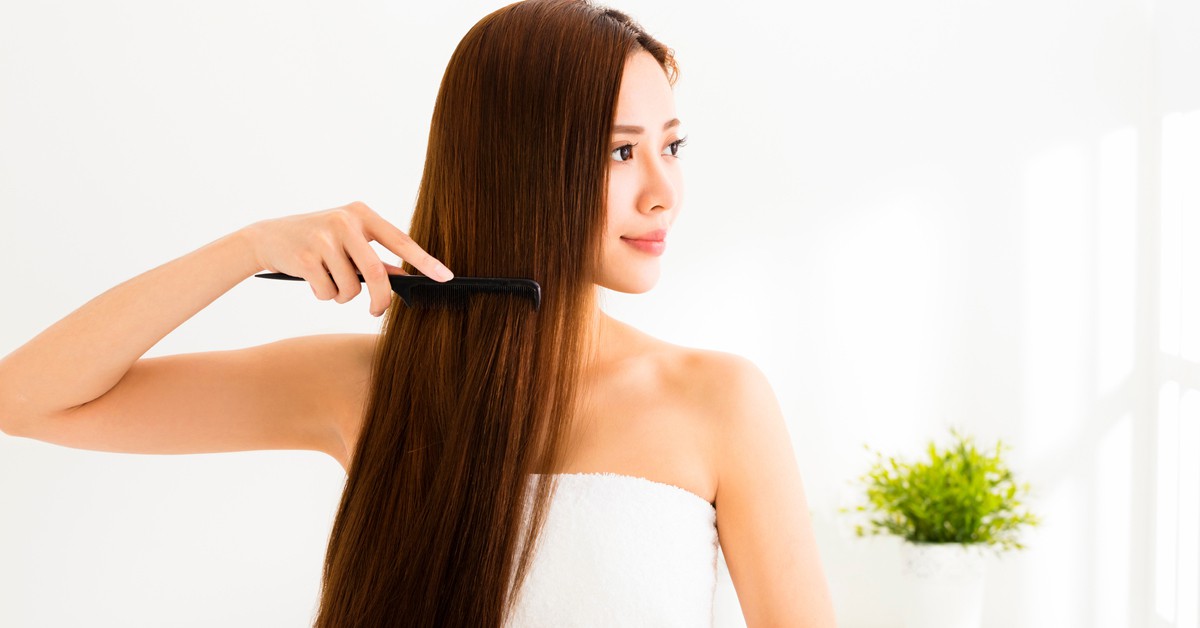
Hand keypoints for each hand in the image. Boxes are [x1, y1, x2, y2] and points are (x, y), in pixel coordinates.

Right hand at [245, 201, 452, 316]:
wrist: (268, 237)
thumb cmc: (316, 239)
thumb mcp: (348, 240)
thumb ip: (375, 256)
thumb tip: (407, 279)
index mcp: (361, 214)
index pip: (401, 240)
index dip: (425, 261)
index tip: (445, 276)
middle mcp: (345, 222)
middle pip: (377, 273)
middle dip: (380, 299)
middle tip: (377, 311)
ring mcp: (324, 238)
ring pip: (351, 289)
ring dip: (343, 296)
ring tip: (330, 281)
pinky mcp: (305, 257)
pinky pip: (328, 292)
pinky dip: (324, 295)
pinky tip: (312, 279)